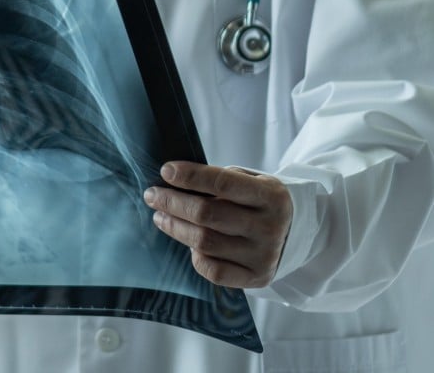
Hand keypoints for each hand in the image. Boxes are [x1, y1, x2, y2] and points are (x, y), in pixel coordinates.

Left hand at [142, 161, 292, 288]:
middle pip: (207, 214)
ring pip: (205, 243)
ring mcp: (264, 255)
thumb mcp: (251, 182)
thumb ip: (220, 182)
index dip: (190, 176)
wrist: (296, 233)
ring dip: (175, 227)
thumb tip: (174, 183)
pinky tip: (188, 244)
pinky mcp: (256, 277)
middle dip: (172, 202)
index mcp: (271, 196)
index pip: (223, 183)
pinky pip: (214, 271)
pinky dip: (195, 256)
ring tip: (160, 216)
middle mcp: (269, 227)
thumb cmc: (259, 202)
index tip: (165, 170)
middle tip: (152, 195)